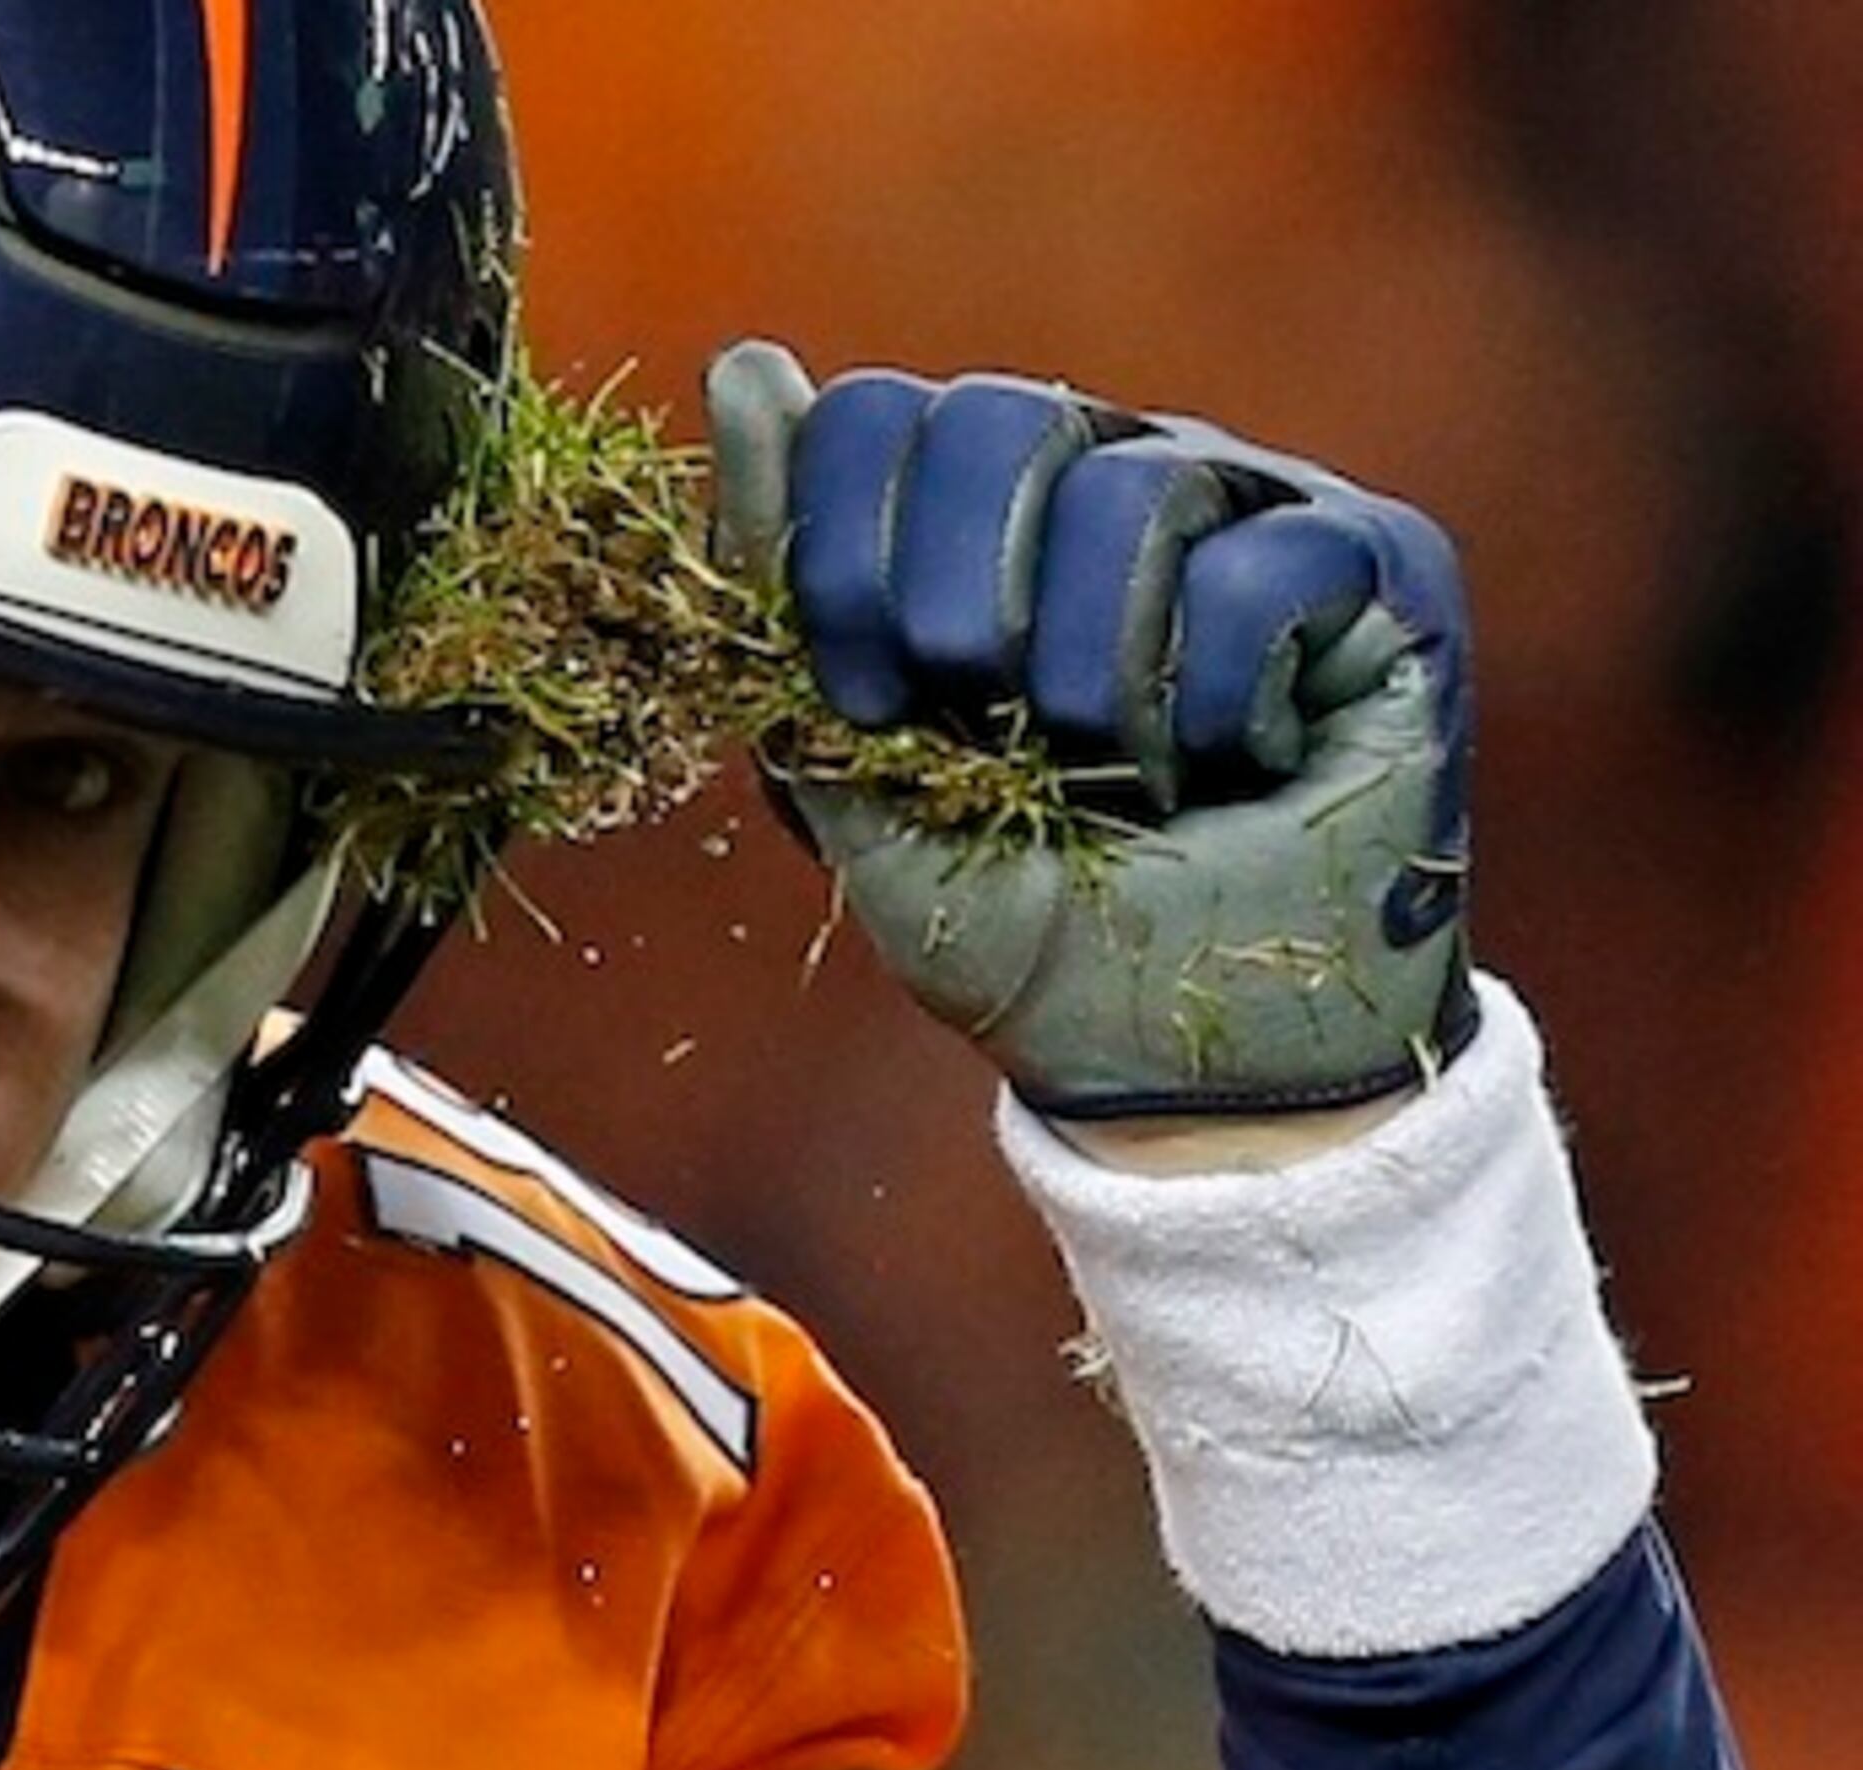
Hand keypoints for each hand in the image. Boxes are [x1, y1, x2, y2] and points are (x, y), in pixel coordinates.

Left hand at [705, 341, 1478, 1119]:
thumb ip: (783, 587)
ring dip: (1090, 676)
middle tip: (987, 719)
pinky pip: (1261, 562)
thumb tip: (743, 363)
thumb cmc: (1022, 922)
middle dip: (954, 598)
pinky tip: (1238, 761)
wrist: (1185, 1059)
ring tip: (1119, 773)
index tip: (867, 694)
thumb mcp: (854, 777)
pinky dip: (1216, 696)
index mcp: (972, 515)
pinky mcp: (1372, 560)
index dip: (844, 554)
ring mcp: (1244, 502)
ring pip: (1129, 487)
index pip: (873, 415)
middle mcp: (1108, 473)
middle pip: (990, 413)